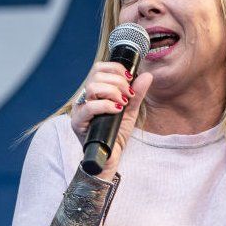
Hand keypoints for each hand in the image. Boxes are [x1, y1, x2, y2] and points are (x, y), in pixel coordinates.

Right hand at [70, 62, 153, 180]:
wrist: (109, 158)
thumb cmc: (116, 134)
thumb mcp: (130, 110)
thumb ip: (137, 93)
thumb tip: (147, 75)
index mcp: (94, 91)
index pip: (99, 68)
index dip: (116, 69)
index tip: (130, 80)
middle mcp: (84, 98)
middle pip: (96, 75)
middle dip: (118, 82)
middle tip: (128, 95)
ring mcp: (79, 110)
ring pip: (92, 87)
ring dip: (113, 92)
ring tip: (123, 103)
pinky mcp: (78, 123)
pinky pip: (89, 107)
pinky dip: (106, 106)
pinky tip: (117, 110)